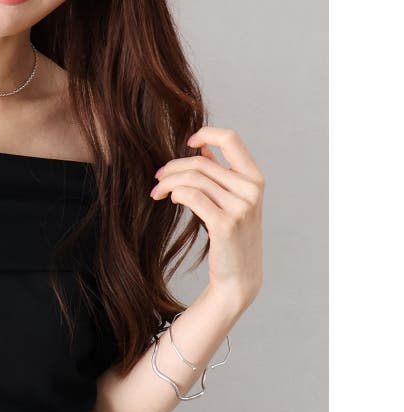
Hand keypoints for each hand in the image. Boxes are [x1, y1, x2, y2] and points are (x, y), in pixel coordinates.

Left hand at [150, 125, 263, 309]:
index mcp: (254, 178)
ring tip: (157, 192)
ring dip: (168, 183)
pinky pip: (191, 196)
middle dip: (172, 168)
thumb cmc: (230, 238)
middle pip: (200, 163)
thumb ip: (219, 173)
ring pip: (193, 179)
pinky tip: (171, 200)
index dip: (206, 133)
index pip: (231, 139)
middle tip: (157, 178)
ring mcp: (240, 207)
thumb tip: (200, 145)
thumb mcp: (230, 201)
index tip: (187, 141)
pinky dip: (176, 194)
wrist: (238, 278)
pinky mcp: (224, 224)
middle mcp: (250, 189)